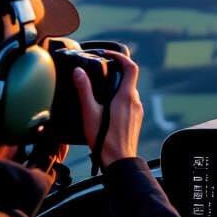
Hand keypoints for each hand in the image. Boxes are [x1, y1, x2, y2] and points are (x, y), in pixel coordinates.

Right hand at [73, 51, 143, 166]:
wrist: (119, 161)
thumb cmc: (105, 140)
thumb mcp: (90, 112)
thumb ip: (84, 90)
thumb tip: (79, 72)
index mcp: (126, 96)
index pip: (131, 67)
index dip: (121, 57)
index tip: (108, 55)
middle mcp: (135, 101)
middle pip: (129, 78)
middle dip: (115, 72)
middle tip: (100, 70)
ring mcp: (137, 111)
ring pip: (129, 91)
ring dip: (117, 86)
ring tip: (100, 89)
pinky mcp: (136, 119)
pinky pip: (129, 102)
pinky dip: (119, 98)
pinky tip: (106, 107)